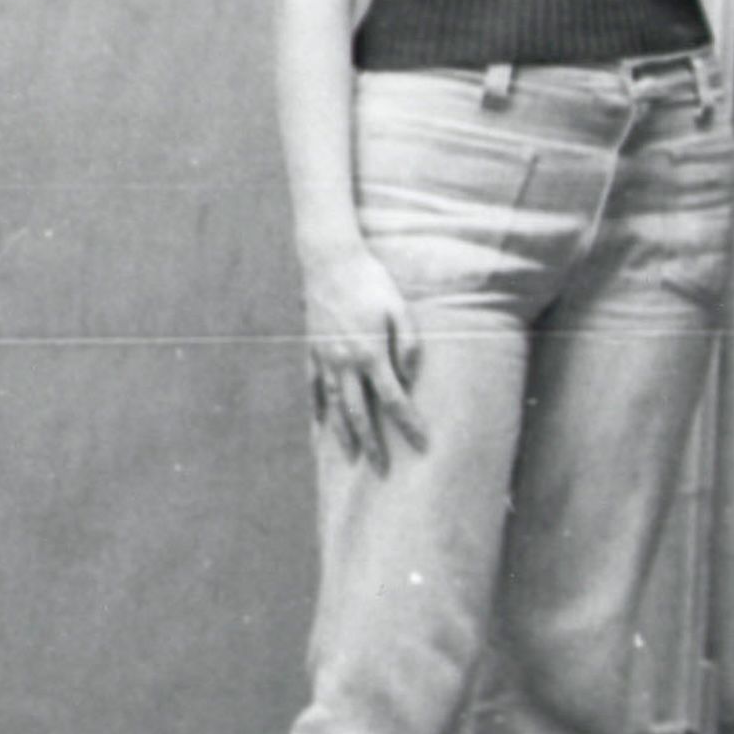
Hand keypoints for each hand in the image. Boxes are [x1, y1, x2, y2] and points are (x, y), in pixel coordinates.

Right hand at [302, 243, 427, 470]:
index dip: (409, 424)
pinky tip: (319, 426)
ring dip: (343, 435)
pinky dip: (317, 410)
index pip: (395, 400)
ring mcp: (325, 360)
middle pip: (360, 414)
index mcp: (372, 354)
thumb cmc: (371, 283)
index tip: (421, 445)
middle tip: (381, 470)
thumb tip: (411, 377)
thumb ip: (409, 344)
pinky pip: (313, 389)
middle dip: (372, 444)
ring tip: (351, 458)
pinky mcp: (312, 352)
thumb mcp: (399, 308)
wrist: (330, 263)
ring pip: (334, 407)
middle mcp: (346, 364)